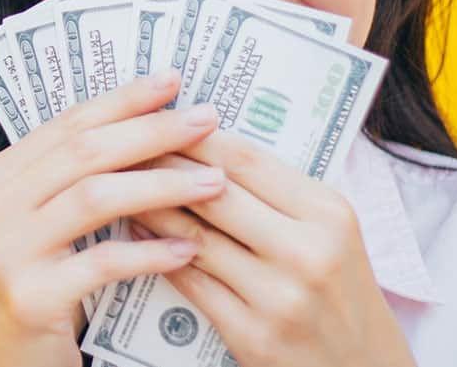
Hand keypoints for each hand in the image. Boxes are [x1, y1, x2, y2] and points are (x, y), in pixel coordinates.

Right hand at [0, 70, 224, 366]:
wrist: (2, 364)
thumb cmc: (39, 287)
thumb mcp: (43, 225)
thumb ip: (74, 181)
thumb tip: (148, 126)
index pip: (68, 124)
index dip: (122, 100)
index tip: (172, 82)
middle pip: (84, 152)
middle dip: (152, 131)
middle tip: (207, 120)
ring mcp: (6, 251)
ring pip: (95, 198)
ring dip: (162, 185)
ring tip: (214, 183)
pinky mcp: (30, 297)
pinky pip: (103, 262)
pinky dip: (151, 252)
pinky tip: (189, 248)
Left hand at [130, 130, 416, 366]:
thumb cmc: (338, 289)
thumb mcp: (328, 231)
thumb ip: (274, 193)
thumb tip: (200, 145)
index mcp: (328, 212)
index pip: (245, 158)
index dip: (192, 136)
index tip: (156, 121)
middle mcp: (307, 251)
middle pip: (214, 192)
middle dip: (160, 166)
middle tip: (123, 150)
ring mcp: (280, 296)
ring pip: (193, 236)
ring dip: (148, 208)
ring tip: (118, 188)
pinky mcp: (254, 335)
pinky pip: (190, 281)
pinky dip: (154, 253)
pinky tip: (134, 235)